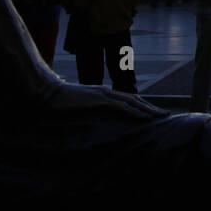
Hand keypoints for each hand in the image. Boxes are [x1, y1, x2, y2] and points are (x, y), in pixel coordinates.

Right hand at [38, 78, 168, 119]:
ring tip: (161, 116)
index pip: (125, 99)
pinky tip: (146, 118)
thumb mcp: (74, 107)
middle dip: (150, 107)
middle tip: (164, 114)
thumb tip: (85, 115)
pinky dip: (136, 112)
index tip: (152, 112)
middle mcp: (105, 92)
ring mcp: (102, 95)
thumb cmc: (57, 103)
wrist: (45, 96)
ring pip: (132, 102)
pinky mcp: (99, 101)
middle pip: (134, 99)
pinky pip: (122, 107)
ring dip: (148, 110)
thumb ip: (83, 109)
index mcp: (100, 93)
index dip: (140, 105)